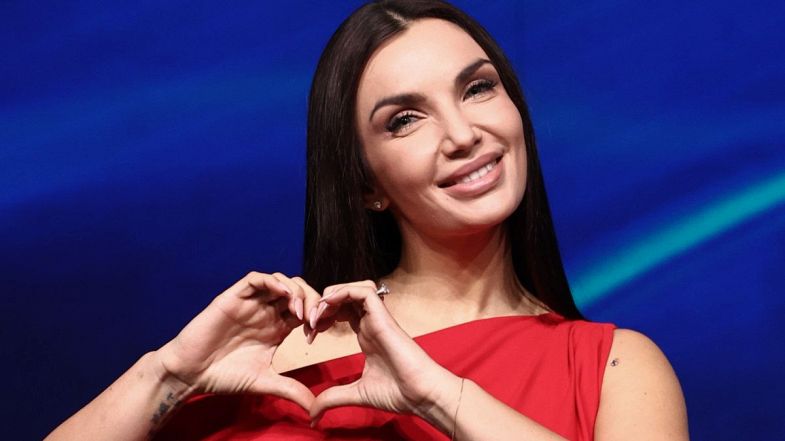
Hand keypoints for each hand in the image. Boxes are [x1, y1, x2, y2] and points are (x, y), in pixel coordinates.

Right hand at [153, 272, 320, 410]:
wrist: (192, 374)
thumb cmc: (225, 376)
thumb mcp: (264, 382)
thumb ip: (290, 389)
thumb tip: (314, 408)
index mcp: (277, 327)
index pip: (306, 309)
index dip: (317, 315)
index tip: (319, 331)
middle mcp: (266, 312)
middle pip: (298, 291)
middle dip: (312, 300)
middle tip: (313, 319)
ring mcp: (251, 303)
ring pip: (281, 281)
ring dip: (295, 290)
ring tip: (298, 311)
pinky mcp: (234, 297)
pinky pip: (256, 279)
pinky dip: (272, 281)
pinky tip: (282, 294)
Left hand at [309, 280, 458, 424]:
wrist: (420, 395)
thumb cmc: (398, 393)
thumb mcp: (355, 394)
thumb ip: (333, 397)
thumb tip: (312, 414)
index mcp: (366, 335)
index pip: (341, 312)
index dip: (321, 317)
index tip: (309, 336)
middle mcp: (371, 323)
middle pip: (344, 297)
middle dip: (321, 305)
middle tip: (309, 324)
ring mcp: (377, 318)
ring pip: (353, 288)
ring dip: (331, 295)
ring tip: (318, 314)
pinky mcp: (383, 316)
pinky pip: (363, 291)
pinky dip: (343, 292)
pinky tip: (329, 306)